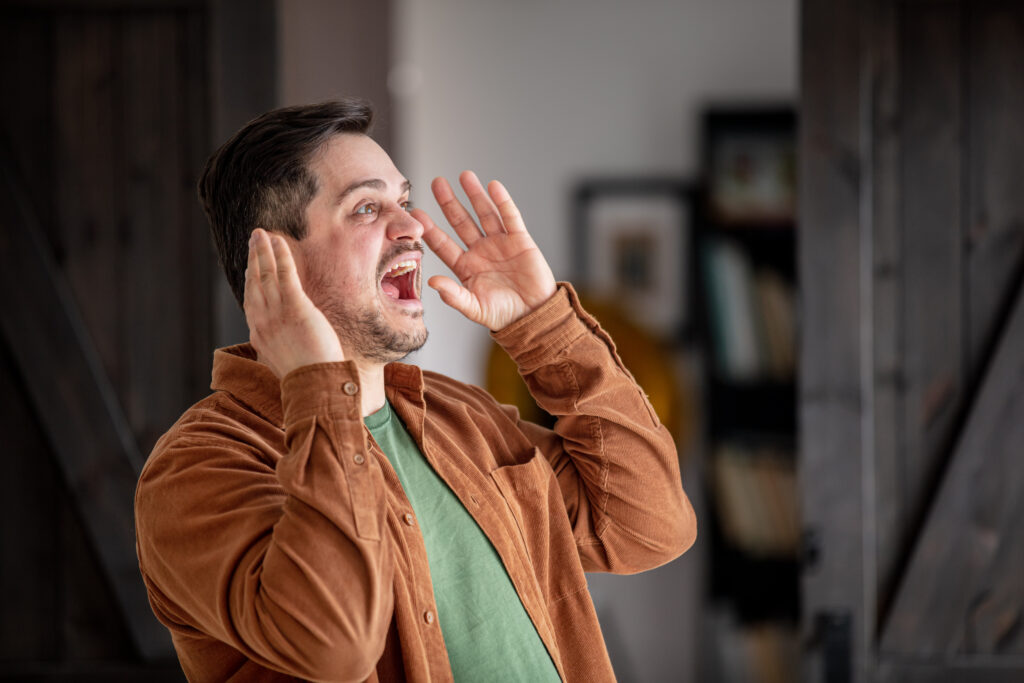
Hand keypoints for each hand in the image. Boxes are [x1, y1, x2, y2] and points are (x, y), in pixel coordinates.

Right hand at [244, 229, 344, 377]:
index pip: (251, 302)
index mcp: (260, 336)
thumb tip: (289, 349)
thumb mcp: (288, 363)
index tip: (250, 267)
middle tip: (253, 240)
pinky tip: (277, 241)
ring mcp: (276, 314)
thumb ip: (284, 350)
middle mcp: (263, 322)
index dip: (251, 281)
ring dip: (261, 251)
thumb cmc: (308, 380)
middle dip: (253, 259)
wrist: (315, 387)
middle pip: (254, 283)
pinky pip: (284, 275)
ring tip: (260, 233)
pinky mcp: (294, 307)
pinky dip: (279, 256)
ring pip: (265, 275)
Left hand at [413, 171, 556, 330]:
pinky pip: (510, 217)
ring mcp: (500, 243)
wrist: (534, 316)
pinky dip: (503, 202)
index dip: (430, 229)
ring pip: (484, 214)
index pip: (443, 244)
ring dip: (475, 195)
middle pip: (461, 222)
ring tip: (464, 175)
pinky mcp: (521, 240)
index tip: (416, 214)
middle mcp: (480, 251)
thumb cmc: (503, 315)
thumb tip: (432, 282)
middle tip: (437, 182)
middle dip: (449, 203)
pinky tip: (493, 187)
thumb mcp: (474, 308)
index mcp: (466, 267)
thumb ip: (453, 296)